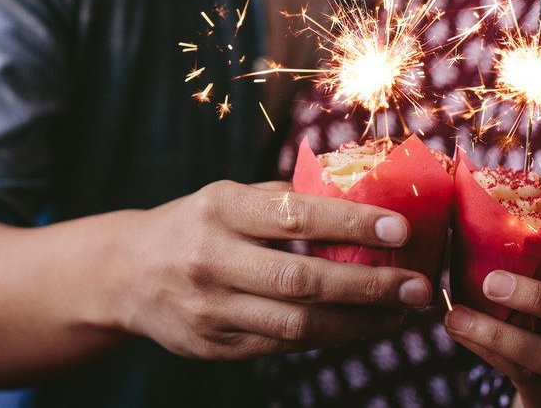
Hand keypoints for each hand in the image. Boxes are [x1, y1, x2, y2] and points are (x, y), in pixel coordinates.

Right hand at [112, 180, 435, 359]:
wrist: (123, 275)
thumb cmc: (194, 225)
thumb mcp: (225, 198)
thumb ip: (281, 200)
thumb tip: (359, 193)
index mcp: (218, 210)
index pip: (293, 216)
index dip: (350, 223)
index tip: (400, 228)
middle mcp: (211, 260)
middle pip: (301, 281)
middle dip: (368, 285)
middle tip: (418, 287)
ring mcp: (210, 309)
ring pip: (297, 326)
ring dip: (358, 322)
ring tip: (399, 313)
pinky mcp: (214, 346)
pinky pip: (282, 346)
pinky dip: (327, 337)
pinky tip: (359, 326)